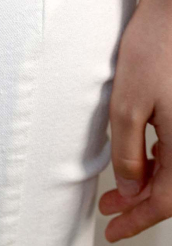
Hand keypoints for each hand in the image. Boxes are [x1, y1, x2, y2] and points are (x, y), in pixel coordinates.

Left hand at [99, 0, 171, 241]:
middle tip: (111, 213)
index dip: (138, 219)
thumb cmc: (154, 49)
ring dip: (146, 183)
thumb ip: (128, 151)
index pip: (165, 200)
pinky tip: (137, 160)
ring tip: (117, 191)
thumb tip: (130, 186)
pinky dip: (155, 161)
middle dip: (139, 204)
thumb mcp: (128, 104)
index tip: (114, 230)